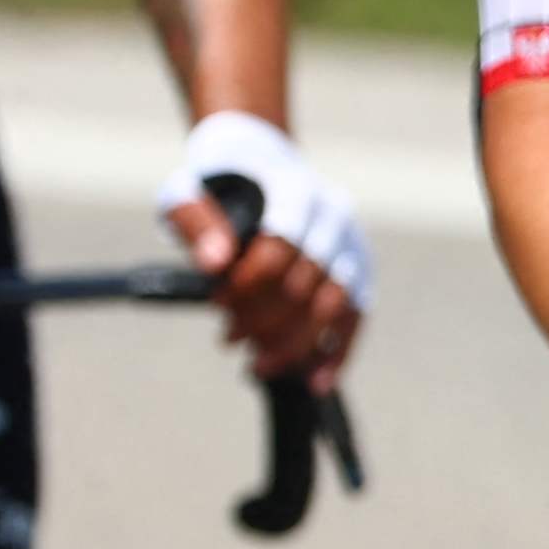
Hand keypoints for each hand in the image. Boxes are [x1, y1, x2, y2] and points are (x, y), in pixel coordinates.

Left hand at [157, 108, 372, 379]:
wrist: (261, 168)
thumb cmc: (218, 188)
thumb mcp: (189, 194)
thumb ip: (198, 224)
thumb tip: (215, 264)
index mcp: (294, 190)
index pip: (278, 249)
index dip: (247, 286)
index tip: (217, 305)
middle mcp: (333, 216)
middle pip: (306, 283)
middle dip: (265, 321)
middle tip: (229, 341)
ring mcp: (351, 244)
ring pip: (334, 305)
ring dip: (296, 344)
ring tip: (260, 367)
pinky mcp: (359, 269)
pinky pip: (354, 317)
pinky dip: (337, 351)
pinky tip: (316, 381)